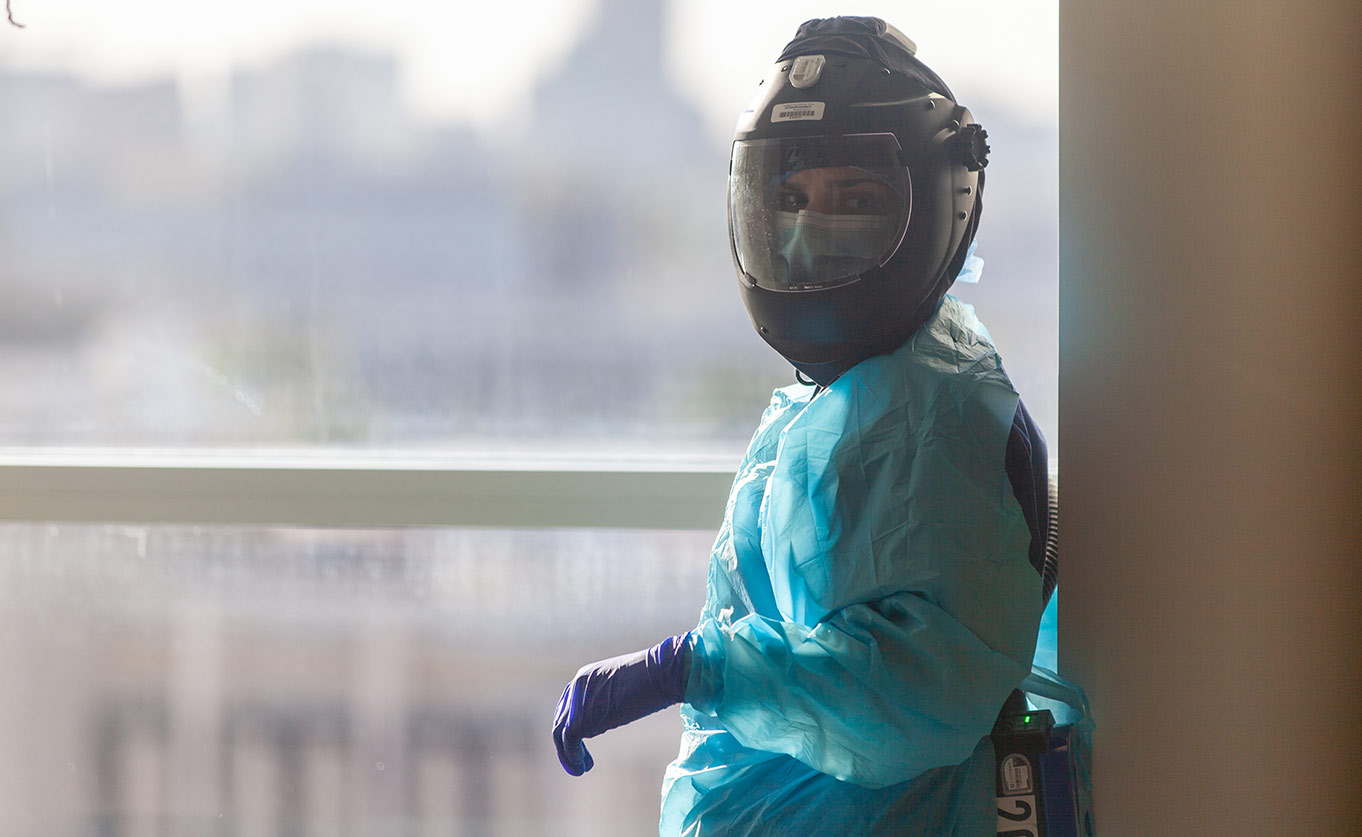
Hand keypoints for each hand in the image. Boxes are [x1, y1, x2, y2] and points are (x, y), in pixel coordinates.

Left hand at [552, 633, 689, 775]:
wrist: (660, 673)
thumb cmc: (656, 676)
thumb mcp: (627, 684)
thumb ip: (614, 696)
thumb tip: (616, 712)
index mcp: (587, 675)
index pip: (571, 703)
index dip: (574, 723)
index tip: (586, 740)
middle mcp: (576, 686)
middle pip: (562, 718)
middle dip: (568, 741)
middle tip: (583, 760)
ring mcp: (576, 703)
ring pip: (561, 732)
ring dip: (568, 754)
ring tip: (581, 770)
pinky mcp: (580, 719)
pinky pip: (569, 742)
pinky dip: (572, 757)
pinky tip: (583, 767)